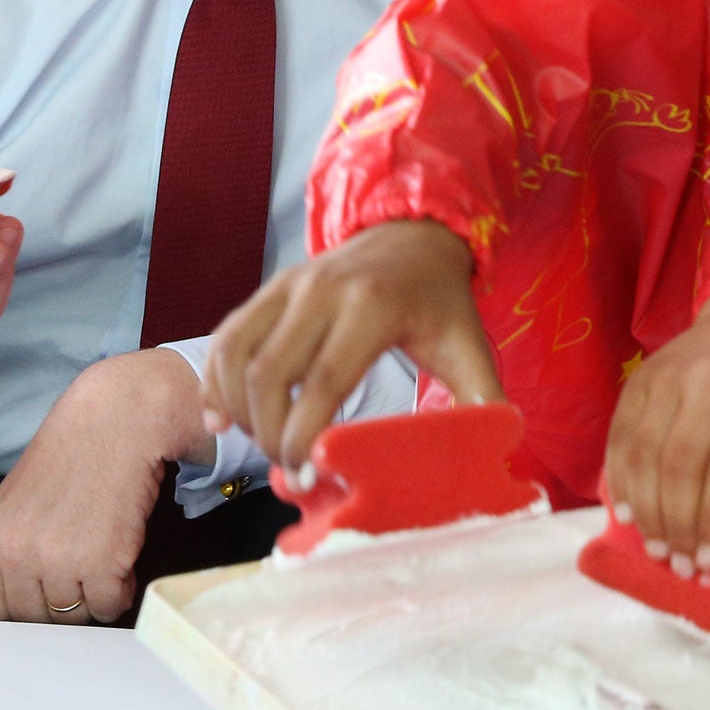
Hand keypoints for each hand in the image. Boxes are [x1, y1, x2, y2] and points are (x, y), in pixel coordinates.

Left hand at [0, 349, 205, 622]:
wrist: (122, 416)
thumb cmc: (77, 452)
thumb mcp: (19, 501)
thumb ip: (11, 550)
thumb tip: (24, 600)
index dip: (23, 615)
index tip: (46, 604)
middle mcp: (16, 555)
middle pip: (36, 621)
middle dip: (62, 606)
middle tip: (83, 574)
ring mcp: (58, 561)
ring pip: (75, 617)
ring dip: (94, 597)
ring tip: (105, 558)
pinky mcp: (102, 562)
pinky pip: (110, 606)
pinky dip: (121, 591)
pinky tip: (123, 557)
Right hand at [204, 219, 499, 472]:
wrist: (414, 234)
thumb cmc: (440, 300)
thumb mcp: (470, 346)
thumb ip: (482, 402)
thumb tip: (494, 457)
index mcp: (372, 306)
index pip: (323, 380)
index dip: (305, 435)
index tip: (307, 475)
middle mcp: (321, 289)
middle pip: (270, 374)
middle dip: (270, 433)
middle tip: (290, 470)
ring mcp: (289, 285)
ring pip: (237, 355)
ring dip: (239, 410)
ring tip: (264, 446)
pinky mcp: (270, 289)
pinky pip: (227, 338)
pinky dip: (215, 381)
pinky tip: (220, 419)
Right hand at [603, 274, 709, 573]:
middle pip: (681, 463)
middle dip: (677, 524)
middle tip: (680, 564)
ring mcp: (668, 374)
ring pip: (645, 452)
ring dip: (646, 510)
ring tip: (657, 548)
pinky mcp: (640, 376)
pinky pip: (620, 435)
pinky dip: (619, 478)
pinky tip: (628, 512)